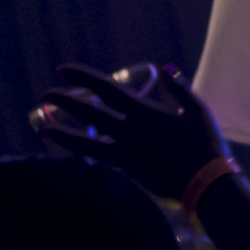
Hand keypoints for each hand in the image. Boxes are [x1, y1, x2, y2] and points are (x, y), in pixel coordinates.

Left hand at [32, 62, 226, 199]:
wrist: (205, 182)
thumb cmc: (206, 144)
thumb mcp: (197, 110)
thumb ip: (179, 88)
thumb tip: (164, 67)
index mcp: (146, 112)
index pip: (107, 90)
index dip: (83, 78)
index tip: (63, 70)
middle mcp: (130, 131)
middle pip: (90, 113)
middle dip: (66, 102)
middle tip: (45, 95)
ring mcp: (126, 152)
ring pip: (87, 141)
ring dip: (64, 132)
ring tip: (43, 127)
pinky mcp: (128, 170)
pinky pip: (99, 157)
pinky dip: (83, 151)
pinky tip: (70, 149)